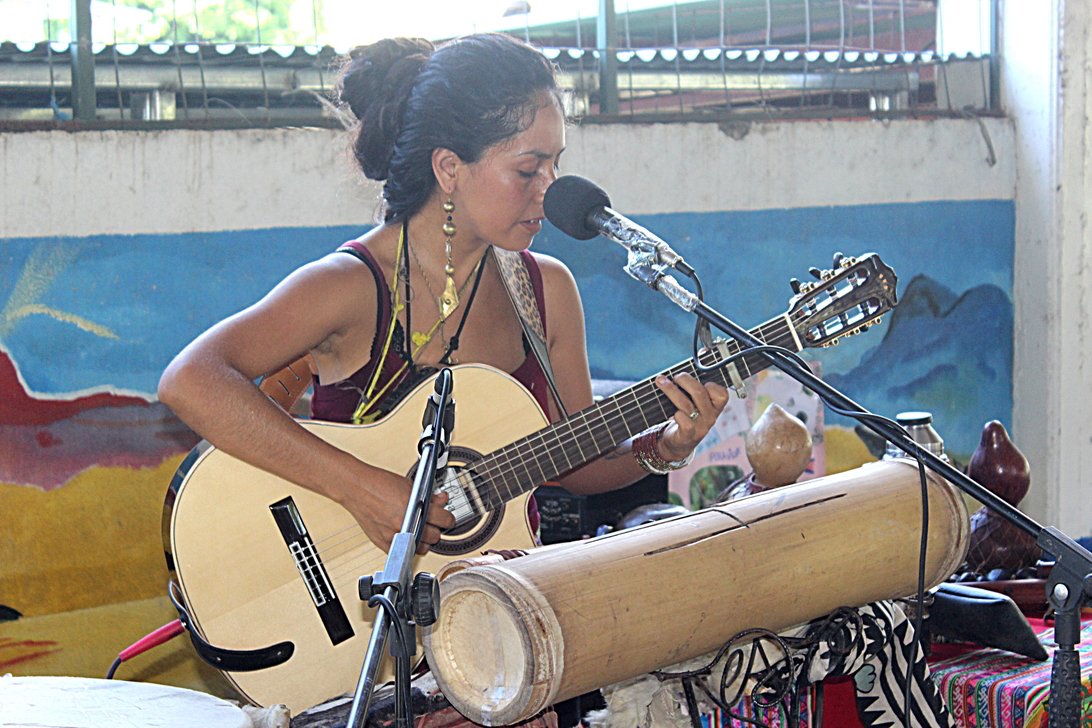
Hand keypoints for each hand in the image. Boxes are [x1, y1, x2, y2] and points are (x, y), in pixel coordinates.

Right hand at [334, 464, 456, 555]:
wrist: (357, 488)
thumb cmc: (379, 484)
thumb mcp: (411, 486)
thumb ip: (430, 497)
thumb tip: (442, 501)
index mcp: (416, 509)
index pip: (445, 520)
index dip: (448, 518)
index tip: (447, 518)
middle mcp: (406, 525)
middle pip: (435, 537)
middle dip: (436, 528)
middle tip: (432, 522)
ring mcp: (395, 537)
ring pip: (421, 548)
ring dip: (424, 540)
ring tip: (419, 529)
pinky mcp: (383, 544)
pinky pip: (404, 553)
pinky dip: (407, 546)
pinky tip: (406, 535)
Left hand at [654, 373, 729, 460]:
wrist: (678, 443)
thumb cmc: (687, 416)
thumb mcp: (695, 404)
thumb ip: (694, 390)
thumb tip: (680, 371)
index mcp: (715, 407)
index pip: (722, 394)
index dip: (710, 384)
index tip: (698, 379)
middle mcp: (710, 417)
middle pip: (699, 393)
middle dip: (685, 380)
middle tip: (675, 376)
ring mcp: (700, 427)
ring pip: (686, 404)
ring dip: (671, 390)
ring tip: (660, 381)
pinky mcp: (688, 435)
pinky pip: (684, 422)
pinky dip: (676, 414)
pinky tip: (671, 412)